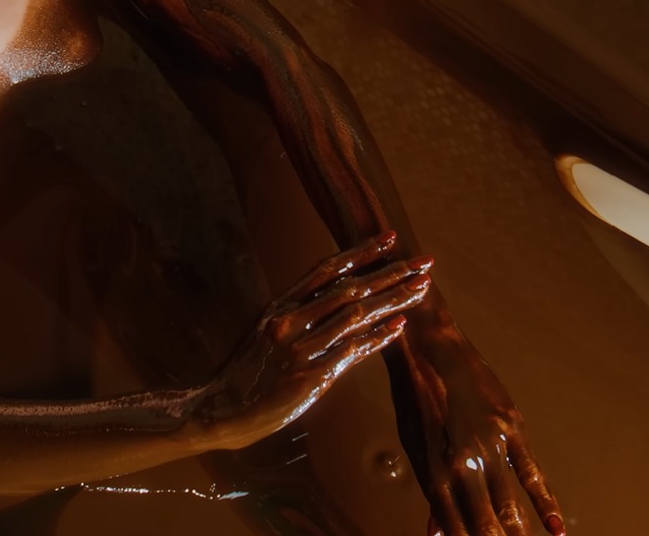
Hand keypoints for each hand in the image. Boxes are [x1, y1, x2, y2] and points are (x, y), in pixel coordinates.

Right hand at [194, 232, 432, 450]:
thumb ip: (298, 316)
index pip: (327, 270)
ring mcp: (301, 348)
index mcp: (280, 306)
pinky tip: (400, 326)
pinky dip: (378, 337)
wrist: (224, 411)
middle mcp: (290, 320)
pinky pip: (352, 351)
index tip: (390, 238)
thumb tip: (338, 301)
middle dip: (390, 273)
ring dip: (393, 300)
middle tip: (423, 261)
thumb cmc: (248, 373)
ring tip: (421, 287)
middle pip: (349, 289)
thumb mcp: (267, 334)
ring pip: (356, 315)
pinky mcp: (311, 376)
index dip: (361, 252)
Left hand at [388, 329, 563, 535]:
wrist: (427, 346)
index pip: (455, 526)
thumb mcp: (414, 445)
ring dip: (520, 534)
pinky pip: (530, 471)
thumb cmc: (414, 396)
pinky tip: (555, 529)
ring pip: (508, 503)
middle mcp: (460, 462)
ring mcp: (487, 443)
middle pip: (484, 521)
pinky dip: (545, 503)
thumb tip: (436, 532)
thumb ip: (432, 490)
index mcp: (433, 470)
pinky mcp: (509, 425)